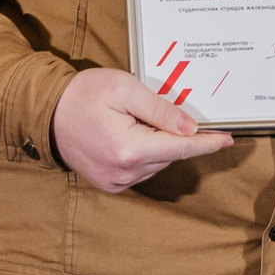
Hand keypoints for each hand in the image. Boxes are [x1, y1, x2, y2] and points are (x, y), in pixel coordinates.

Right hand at [50, 67, 232, 192]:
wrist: (46, 114)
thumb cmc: (83, 95)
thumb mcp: (124, 90)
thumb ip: (160, 110)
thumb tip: (190, 129)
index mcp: (130, 149)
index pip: (182, 147)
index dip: (208, 143)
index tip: (228, 139)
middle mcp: (125, 173)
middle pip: (171, 154)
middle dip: (175, 134)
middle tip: (156, 110)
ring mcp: (117, 182)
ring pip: (158, 163)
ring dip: (158, 144)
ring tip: (132, 121)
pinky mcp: (111, 185)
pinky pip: (142, 170)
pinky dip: (145, 153)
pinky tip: (128, 136)